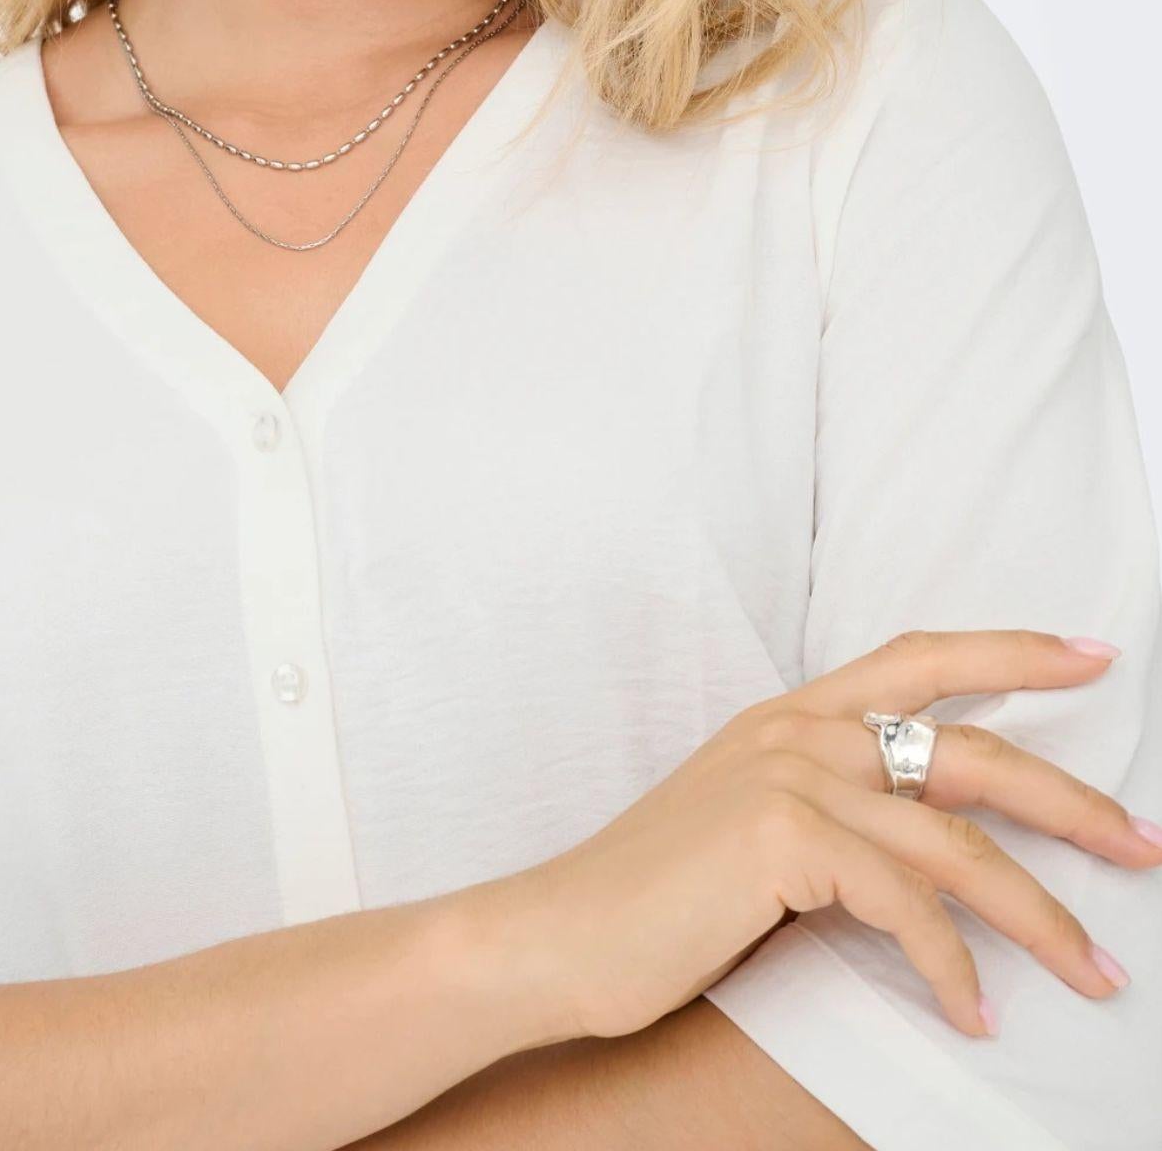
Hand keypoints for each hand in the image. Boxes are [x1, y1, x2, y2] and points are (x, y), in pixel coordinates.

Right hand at [497, 629, 1161, 1042]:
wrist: (558, 933)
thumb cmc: (654, 900)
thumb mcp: (751, 830)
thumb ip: (833, 814)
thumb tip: (934, 849)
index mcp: (790, 714)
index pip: (918, 658)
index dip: (1012, 651)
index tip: (1095, 657)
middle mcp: (797, 728)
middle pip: (971, 750)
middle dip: (1073, 800)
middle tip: (1145, 845)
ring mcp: (791, 776)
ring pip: (959, 843)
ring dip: (1043, 917)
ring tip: (1098, 974)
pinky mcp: (784, 838)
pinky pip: (909, 908)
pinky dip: (954, 969)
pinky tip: (973, 1011)